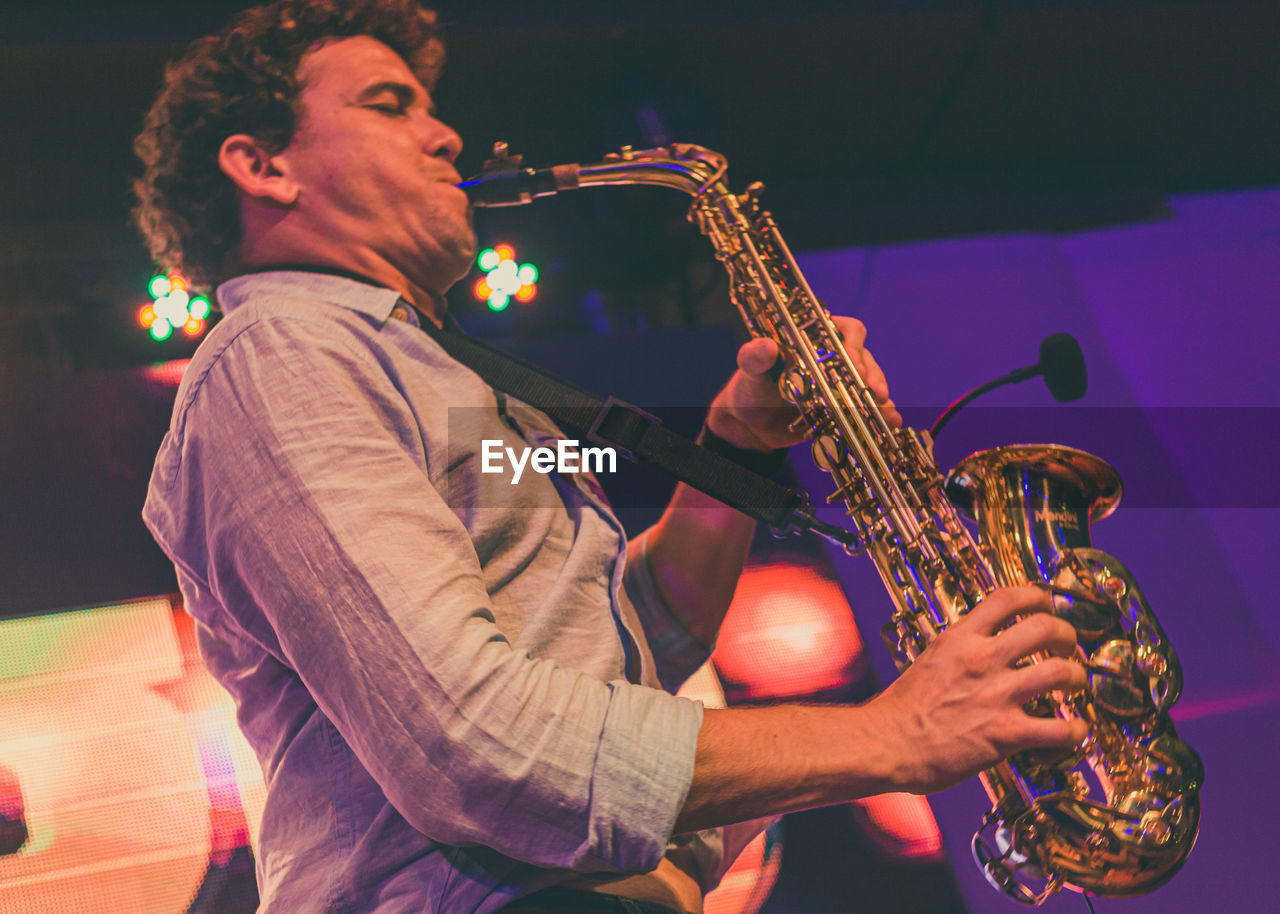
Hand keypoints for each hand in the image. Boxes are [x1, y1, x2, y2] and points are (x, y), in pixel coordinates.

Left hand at [705, 316, 901, 451]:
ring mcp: (840, 384)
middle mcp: (832, 358)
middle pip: (864, 358)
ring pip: (870, 384)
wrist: (750, 425)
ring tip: (886, 413)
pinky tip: (891, 423)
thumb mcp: (749, 371)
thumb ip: (754, 358)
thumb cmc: (749, 388)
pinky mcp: (843, 408)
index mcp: (814, 339)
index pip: (844, 331)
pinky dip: (880, 415)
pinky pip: (866, 409)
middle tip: (873, 393)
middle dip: (872, 375)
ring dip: (880, 398)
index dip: (853, 343)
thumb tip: (766, 347)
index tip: (852, 362)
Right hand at [865, 585, 1087, 794]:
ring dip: (1077, 677)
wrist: (885, 744)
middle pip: (1044, 627)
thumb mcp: (929, 660)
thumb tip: (978, 648)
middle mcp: (982, 660)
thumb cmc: (899, 710)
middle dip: (1066, 635)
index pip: (1008, 598)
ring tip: (1075, 683)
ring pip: (1062, 672)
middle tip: (1067, 646)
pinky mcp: (1007, 734)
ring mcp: (997, 696)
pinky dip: (1075, 729)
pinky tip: (1073, 730)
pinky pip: (1060, 728)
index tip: (1046, 603)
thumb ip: (959, 651)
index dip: (1037, 596)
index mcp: (960, 639)